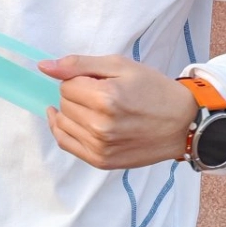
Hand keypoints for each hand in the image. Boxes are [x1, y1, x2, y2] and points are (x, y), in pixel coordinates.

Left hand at [38, 55, 198, 169]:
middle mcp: (100, 126)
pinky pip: (67, 143)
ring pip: (62, 123)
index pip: (66, 85)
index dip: (78, 79)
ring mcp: (100, 147)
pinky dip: (64, 130)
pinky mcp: (102, 162)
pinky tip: (70, 120)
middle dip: (75, 95)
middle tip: (99, 94)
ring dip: (71, 112)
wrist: (181, 123)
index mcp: (106, 98)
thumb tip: (44, 67)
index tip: (96, 81)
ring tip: (91, 107)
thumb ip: (78, 65)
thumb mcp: (120, 66)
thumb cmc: (153, 89)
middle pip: (64, 104)